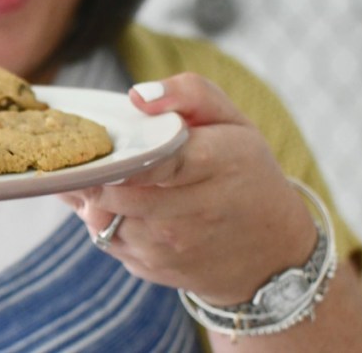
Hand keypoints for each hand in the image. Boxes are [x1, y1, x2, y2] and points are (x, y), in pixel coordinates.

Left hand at [59, 73, 317, 304]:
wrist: (272, 251)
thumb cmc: (245, 172)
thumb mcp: (231, 121)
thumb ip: (187, 93)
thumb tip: (137, 95)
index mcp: (215, 162)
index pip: (151, 158)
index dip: (117, 152)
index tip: (100, 141)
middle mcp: (193, 211)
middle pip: (113, 191)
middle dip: (92, 173)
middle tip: (89, 156)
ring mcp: (172, 246)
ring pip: (101, 217)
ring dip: (93, 198)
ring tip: (104, 179)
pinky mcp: (155, 268)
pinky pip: (105, 240)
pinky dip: (102, 220)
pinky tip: (117, 206)